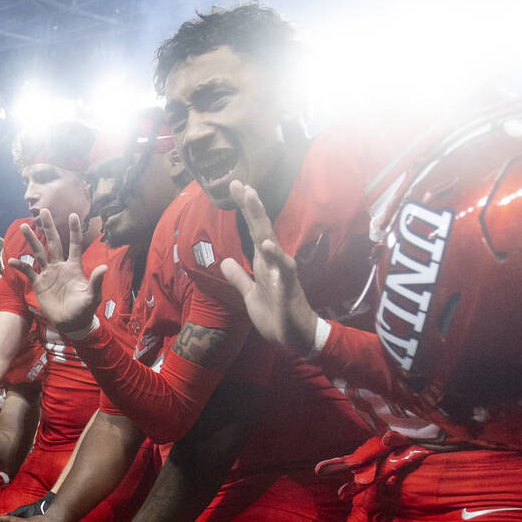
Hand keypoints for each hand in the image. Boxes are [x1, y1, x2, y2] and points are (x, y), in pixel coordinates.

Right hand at [9, 210, 106, 333]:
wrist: (71, 323)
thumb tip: (104, 267)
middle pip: (54, 243)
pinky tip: (12, 261)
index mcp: (74, 266)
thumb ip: (96, 281)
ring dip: (32, 240)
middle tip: (44, 211)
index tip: (73, 215)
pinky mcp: (39, 284)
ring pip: (38, 253)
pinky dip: (20, 266)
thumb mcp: (92, 296)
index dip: (74, 230)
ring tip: (24, 226)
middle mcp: (60, 266)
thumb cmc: (84, 309)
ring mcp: (48, 274)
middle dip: (49, 227)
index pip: (74, 244)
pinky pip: (28, 272)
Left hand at [220, 180, 318, 355]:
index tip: (235, 188)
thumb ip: (239, 278)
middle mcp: (273, 262)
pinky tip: (267, 244)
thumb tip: (226, 261)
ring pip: (271, 240)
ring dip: (261, 220)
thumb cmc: (275, 315)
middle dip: (251, 206)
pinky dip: (276, 256)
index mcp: (263, 263)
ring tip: (252, 198)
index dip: (245, 211)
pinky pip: (284, 268)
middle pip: (261, 228)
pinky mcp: (289, 286)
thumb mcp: (249, 295)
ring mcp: (282, 272)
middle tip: (241, 184)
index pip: (253, 231)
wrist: (294, 337)